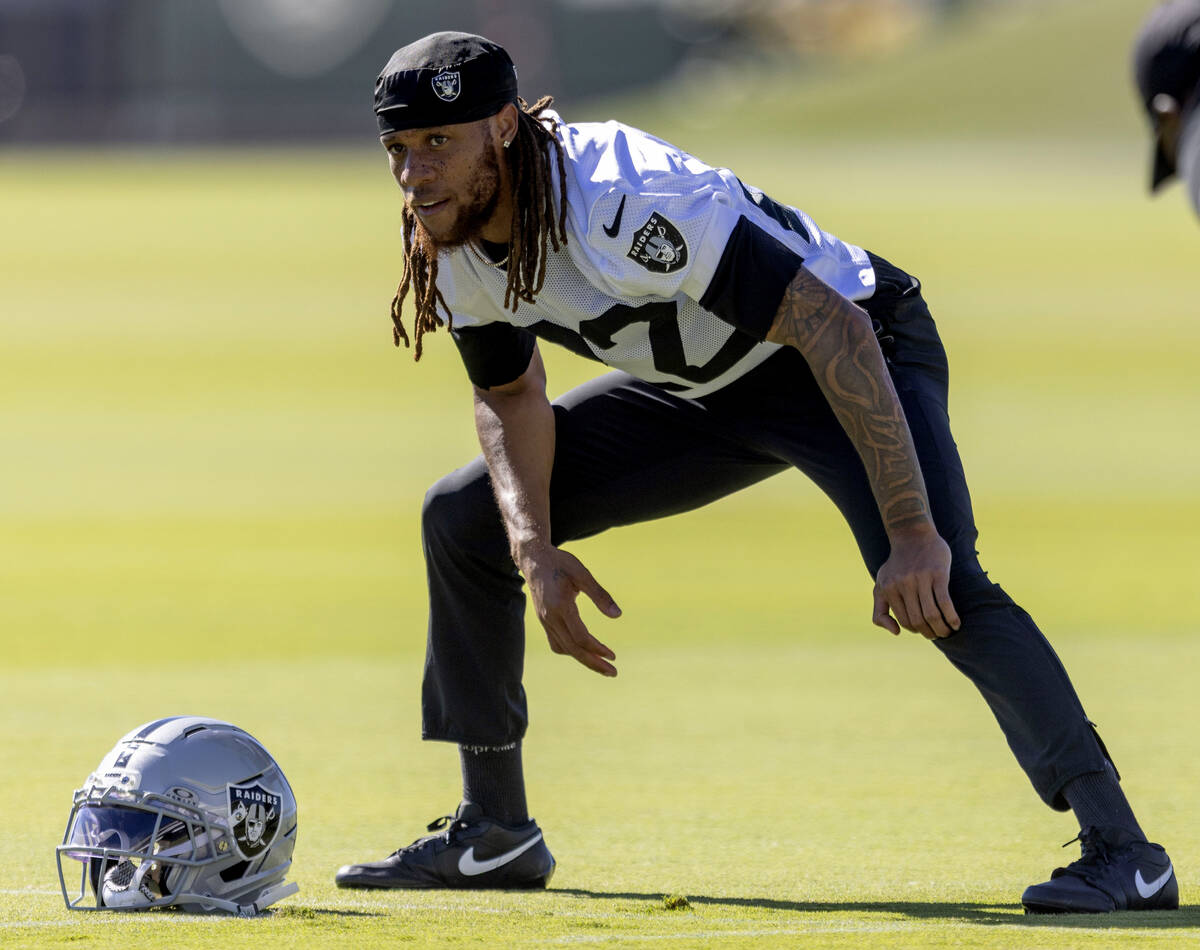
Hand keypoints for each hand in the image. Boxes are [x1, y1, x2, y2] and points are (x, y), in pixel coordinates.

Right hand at [519, 543, 621, 675]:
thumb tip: (617, 616)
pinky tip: (583, 651)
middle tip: (612, 673)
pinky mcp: (543, 620)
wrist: (533, 558)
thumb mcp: (582, 574)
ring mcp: (545, 620)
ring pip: (564, 648)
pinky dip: (570, 650)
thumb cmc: (560, 563)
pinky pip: (556, 643)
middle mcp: (550, 617)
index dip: (597, 649)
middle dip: (593, 663)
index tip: (613, 656)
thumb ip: (600, 595)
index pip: (580, 637)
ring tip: (601, 665)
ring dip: (583, 659)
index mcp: (560, 606)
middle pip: (573, 649)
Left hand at [871, 525, 960, 639]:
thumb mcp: (881, 584)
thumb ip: (880, 610)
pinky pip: (945, 602)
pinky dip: (951, 617)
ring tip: (947, 632)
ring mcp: (921, 579)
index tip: (923, 629)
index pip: (904, 621)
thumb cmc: (897, 564)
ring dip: (941, 629)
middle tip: (937, 634)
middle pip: (918, 620)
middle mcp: (903, 585)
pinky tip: (956, 624)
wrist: (912, 534)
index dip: (915, 629)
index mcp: (888, 589)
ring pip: (932, 614)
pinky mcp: (938, 574)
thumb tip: (896, 632)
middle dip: (929, 633)